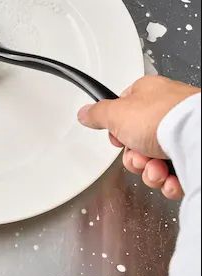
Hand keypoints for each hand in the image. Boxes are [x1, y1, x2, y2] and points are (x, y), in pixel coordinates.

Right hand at [77, 76, 200, 199]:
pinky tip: (170, 178)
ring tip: (157, 169)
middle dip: (134, 158)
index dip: (117, 131)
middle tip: (139, 157)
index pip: (123, 113)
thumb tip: (84, 113)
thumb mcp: (116, 113)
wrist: (199, 140)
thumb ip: (97, 113)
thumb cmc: (163, 118)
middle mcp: (165, 112)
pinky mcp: (193, 154)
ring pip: (154, 161)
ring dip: (150, 172)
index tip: (118, 139)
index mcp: (147, 94)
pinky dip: (169, 180)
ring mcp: (181, 134)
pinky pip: (174, 173)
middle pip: (136, 143)